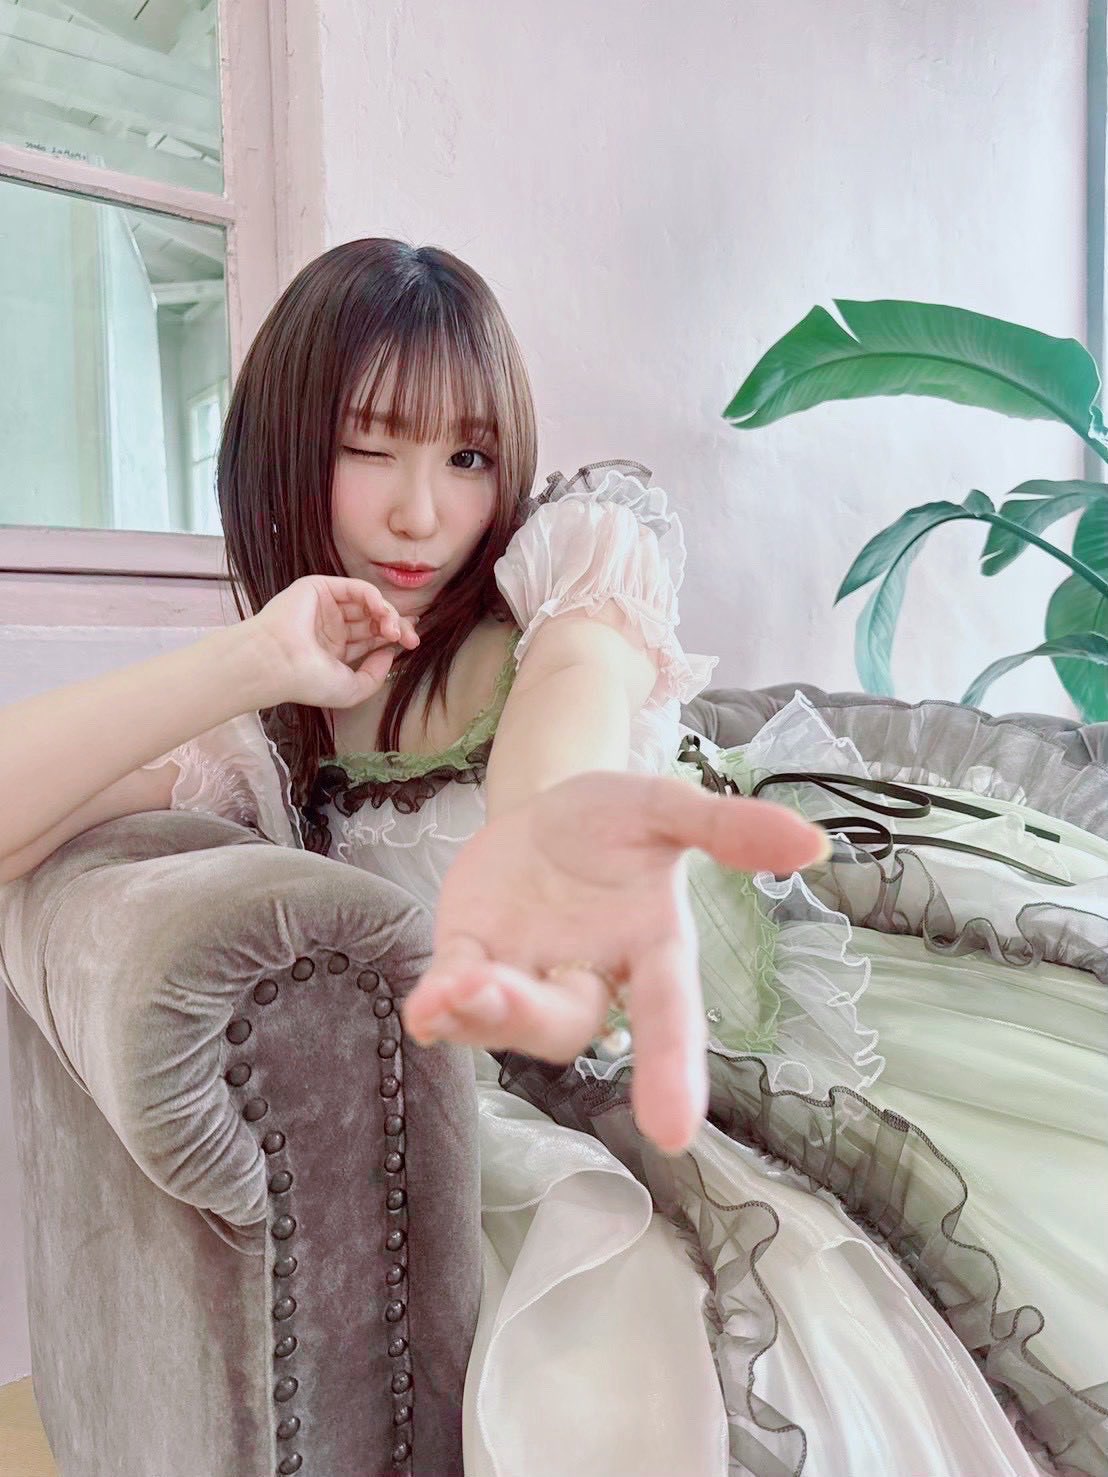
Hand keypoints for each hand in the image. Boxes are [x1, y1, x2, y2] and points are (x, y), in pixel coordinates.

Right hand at [245, 575, 419, 708]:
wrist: (279, 663)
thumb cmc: (307, 681)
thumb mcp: (352, 690)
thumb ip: (375, 675)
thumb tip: (389, 653)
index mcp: (335, 649)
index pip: (371, 638)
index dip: (394, 637)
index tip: (413, 644)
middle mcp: (331, 626)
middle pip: (373, 619)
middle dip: (396, 625)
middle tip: (411, 637)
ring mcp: (325, 607)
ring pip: (367, 602)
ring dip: (387, 613)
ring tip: (395, 629)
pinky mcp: (318, 588)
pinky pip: (355, 587)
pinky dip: (374, 597)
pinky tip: (382, 611)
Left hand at [401, 771, 829, 1153]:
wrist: (548, 807)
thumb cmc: (617, 821)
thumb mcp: (668, 809)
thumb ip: (727, 828)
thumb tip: (813, 843)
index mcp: (650, 948)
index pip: (668, 1015)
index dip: (674, 1070)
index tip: (674, 1133)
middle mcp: (590, 976)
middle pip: (570, 1024)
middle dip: (534, 1014)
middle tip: (495, 985)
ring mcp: (526, 972)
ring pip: (509, 1021)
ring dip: (482, 1013)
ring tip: (454, 989)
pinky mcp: (471, 953)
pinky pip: (455, 991)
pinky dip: (440, 1003)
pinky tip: (425, 1007)